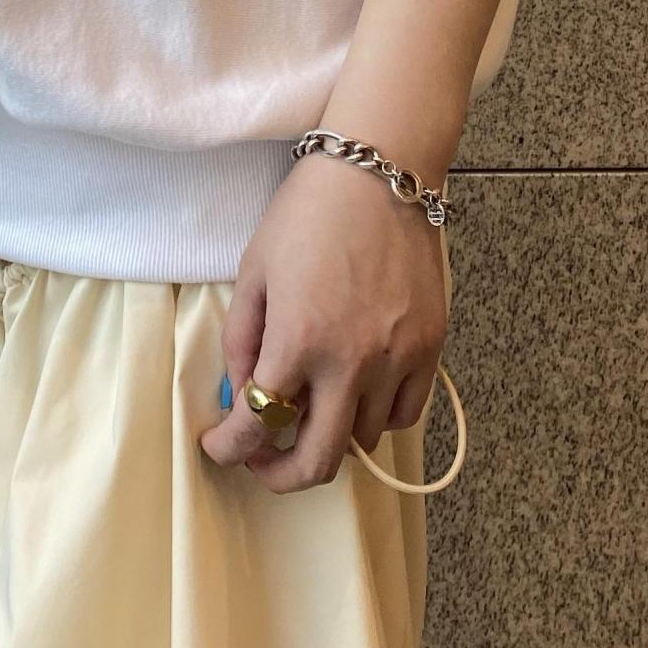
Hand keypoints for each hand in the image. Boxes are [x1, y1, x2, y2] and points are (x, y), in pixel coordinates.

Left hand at [199, 152, 448, 493]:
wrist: (379, 172)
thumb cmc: (307, 213)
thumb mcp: (255, 270)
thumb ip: (242, 339)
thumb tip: (242, 392)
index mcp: (298, 340)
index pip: (257, 424)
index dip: (229, 448)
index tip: (218, 447)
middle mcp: (351, 362)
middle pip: (318, 461)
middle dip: (280, 475)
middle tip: (261, 461)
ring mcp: (397, 359)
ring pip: (363, 440)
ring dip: (329, 435)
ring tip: (311, 407)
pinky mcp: (429, 348)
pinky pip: (404, 415)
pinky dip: (376, 418)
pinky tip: (355, 393)